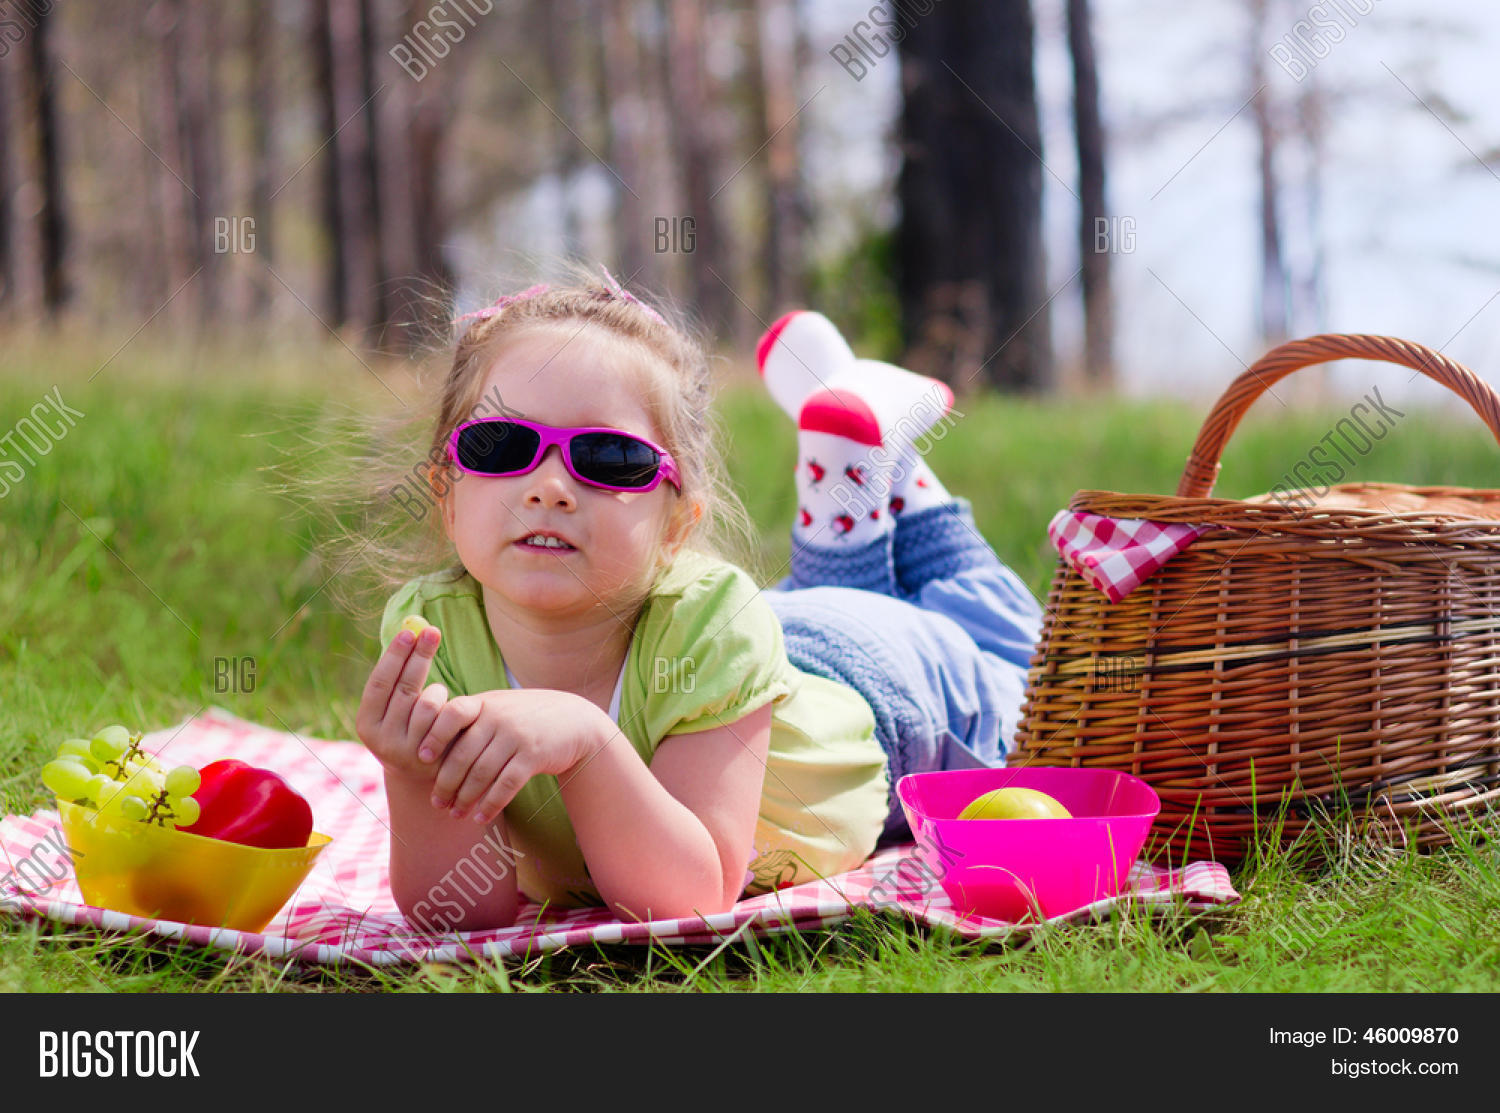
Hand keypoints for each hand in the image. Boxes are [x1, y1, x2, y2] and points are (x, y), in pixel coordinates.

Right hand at [355, 624, 447, 781]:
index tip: (409, 631)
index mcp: (366, 723)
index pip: (380, 682)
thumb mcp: (396, 709)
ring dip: (438, 690)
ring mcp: (406, 753)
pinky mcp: (432, 759)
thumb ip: (398, 679)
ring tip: (438, 695)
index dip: (395, 656)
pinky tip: (451, 711)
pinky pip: (446, 720)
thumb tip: (411, 630)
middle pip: (404, 689)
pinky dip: (450, 708)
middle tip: (432, 630)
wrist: (423, 777)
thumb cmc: (410, 729)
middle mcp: (381, 740)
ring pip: (428, 704)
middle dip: (420, 656)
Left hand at [418, 688, 611, 823]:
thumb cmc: (526, 717)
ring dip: (466, 798)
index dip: (434, 735)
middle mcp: (499, 717)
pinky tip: (481, 817)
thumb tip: (426, 745)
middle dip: (446, 783)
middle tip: (437, 803)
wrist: (575, 720)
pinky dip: (491, 804)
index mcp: (485, 703)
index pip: (452, 713)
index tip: (421, 759)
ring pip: (482, 773)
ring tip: (456, 814)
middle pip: (463, 753)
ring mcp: (517, 736)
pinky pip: (506, 784)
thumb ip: (469, 719)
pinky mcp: (534, 755)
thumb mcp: (499, 707)